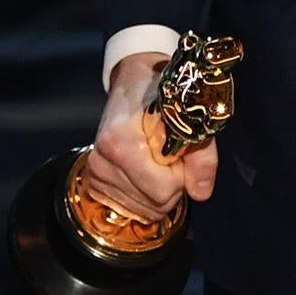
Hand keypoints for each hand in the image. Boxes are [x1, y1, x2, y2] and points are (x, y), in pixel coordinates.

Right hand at [81, 51, 218, 222]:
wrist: (134, 83)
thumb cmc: (161, 96)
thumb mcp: (189, 119)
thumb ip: (202, 157)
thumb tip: (201, 192)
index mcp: (122, 142)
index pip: (163, 191)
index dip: (181, 176)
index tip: (178, 153)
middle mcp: (103, 160)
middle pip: (154, 205)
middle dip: (171, 186)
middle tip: (169, 157)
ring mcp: (95, 173)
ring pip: (142, 211)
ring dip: (157, 191)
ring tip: (155, 161)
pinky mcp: (93, 182)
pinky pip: (128, 209)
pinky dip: (141, 196)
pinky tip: (142, 172)